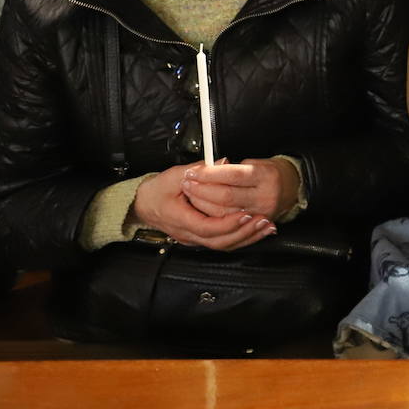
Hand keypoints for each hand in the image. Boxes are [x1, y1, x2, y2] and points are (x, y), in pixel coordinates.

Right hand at [132, 163, 275, 249]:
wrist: (143, 205)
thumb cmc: (158, 190)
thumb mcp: (174, 175)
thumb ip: (199, 169)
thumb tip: (222, 162)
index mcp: (179, 218)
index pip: (207, 228)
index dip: (228, 223)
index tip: (246, 213)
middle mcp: (187, 233)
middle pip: (218, 242)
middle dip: (243, 232)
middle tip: (263, 220)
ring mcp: (193, 239)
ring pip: (221, 245)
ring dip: (246, 237)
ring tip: (265, 227)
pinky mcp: (200, 238)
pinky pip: (221, 243)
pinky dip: (240, 238)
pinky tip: (256, 231)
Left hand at [182, 157, 299, 220]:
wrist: (291, 187)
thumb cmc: (271, 173)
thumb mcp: (255, 162)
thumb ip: (231, 167)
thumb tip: (207, 168)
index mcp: (265, 176)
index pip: (232, 175)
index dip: (209, 174)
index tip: (194, 171)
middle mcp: (264, 196)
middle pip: (225, 196)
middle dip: (202, 190)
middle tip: (188, 183)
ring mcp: (260, 213)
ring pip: (224, 213)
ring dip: (202, 204)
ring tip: (191, 194)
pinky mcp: (255, 224)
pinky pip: (228, 224)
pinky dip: (212, 217)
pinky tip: (202, 209)